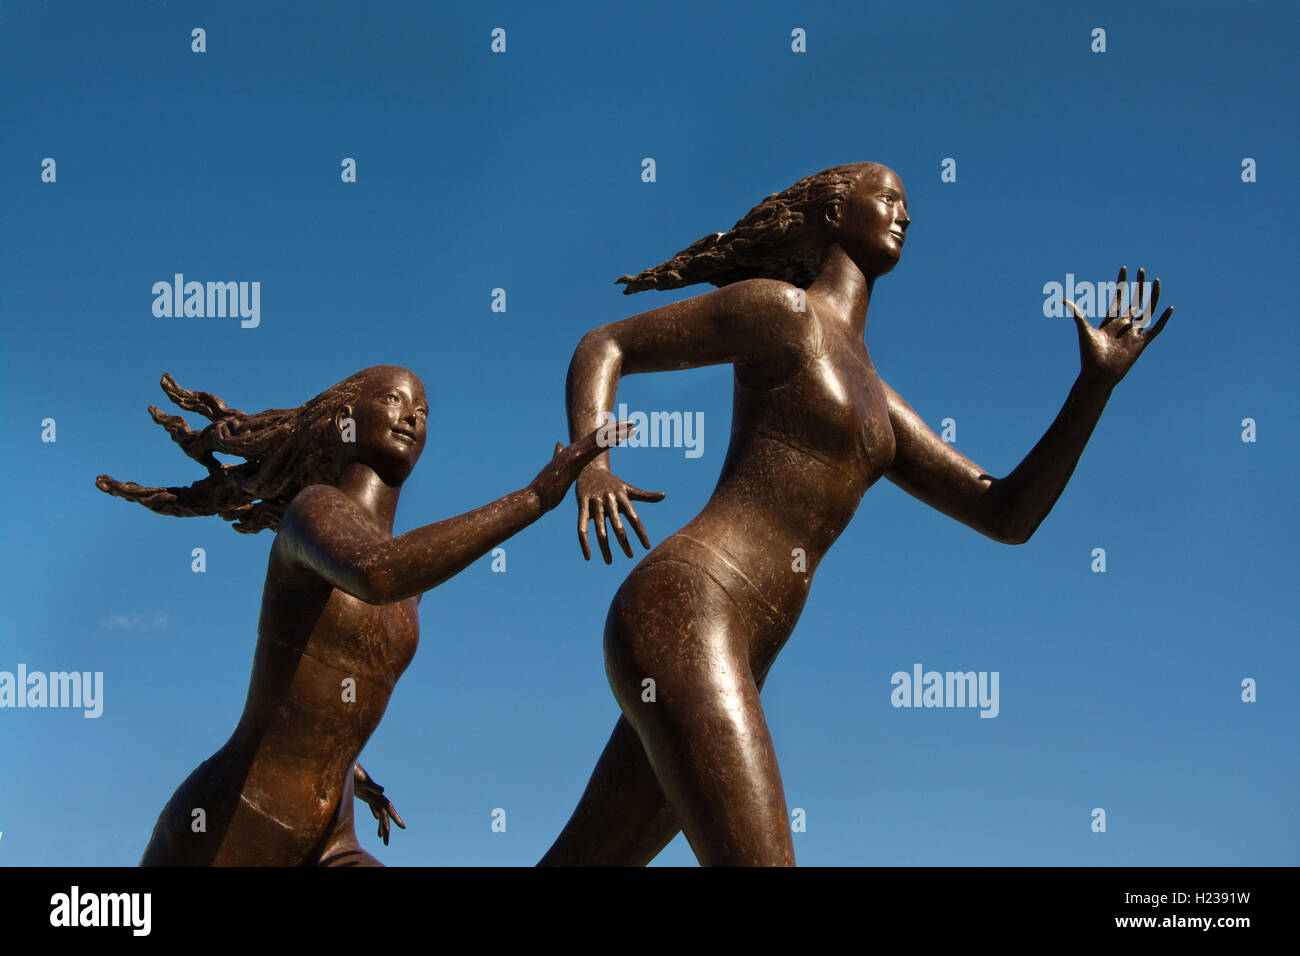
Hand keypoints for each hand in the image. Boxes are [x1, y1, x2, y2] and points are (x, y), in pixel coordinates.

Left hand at [354, 768, 404, 845]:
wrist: (347, 766)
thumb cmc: (354, 773)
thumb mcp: (363, 780)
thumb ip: (373, 786)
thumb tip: (383, 790)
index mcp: (377, 795)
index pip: (389, 809)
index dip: (396, 818)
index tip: (403, 828)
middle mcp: (376, 796)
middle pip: (384, 816)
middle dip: (387, 829)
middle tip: (386, 844)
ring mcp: (371, 796)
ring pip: (379, 813)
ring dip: (381, 825)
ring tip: (382, 838)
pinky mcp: (365, 795)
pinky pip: (373, 807)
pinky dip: (376, 814)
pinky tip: (376, 819)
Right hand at [530, 421, 635, 513]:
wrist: (537, 497)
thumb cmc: (547, 487)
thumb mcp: (557, 467)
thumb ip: (558, 454)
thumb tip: (558, 444)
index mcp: (573, 452)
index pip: (595, 439)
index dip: (610, 432)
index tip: (623, 428)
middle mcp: (575, 449)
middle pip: (600, 435)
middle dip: (617, 428)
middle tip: (632, 421)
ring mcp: (574, 453)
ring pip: (599, 439)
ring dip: (616, 432)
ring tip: (631, 427)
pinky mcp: (574, 460)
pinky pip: (594, 449)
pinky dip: (607, 442)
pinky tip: (618, 439)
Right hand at [576, 464, 665, 563]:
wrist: (589, 468)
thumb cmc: (612, 483)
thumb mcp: (628, 488)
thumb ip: (645, 495)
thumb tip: (664, 496)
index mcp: (621, 497)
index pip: (634, 518)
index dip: (640, 533)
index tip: (647, 547)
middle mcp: (609, 501)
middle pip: (618, 526)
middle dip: (624, 542)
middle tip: (630, 556)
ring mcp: (594, 503)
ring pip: (600, 530)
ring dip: (605, 547)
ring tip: (609, 561)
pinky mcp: (581, 505)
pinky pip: (582, 527)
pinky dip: (584, 543)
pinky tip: (588, 556)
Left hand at [1066, 266, 1172, 386]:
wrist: (1098, 375)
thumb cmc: (1089, 355)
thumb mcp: (1084, 331)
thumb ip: (1077, 314)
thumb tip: (1063, 299)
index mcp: (1110, 320)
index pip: (1119, 297)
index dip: (1121, 283)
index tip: (1124, 268)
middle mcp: (1124, 324)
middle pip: (1134, 300)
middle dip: (1138, 285)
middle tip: (1141, 270)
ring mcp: (1134, 333)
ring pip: (1147, 310)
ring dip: (1152, 296)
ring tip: (1156, 281)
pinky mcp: (1141, 343)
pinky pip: (1156, 330)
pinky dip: (1163, 320)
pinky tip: (1170, 308)